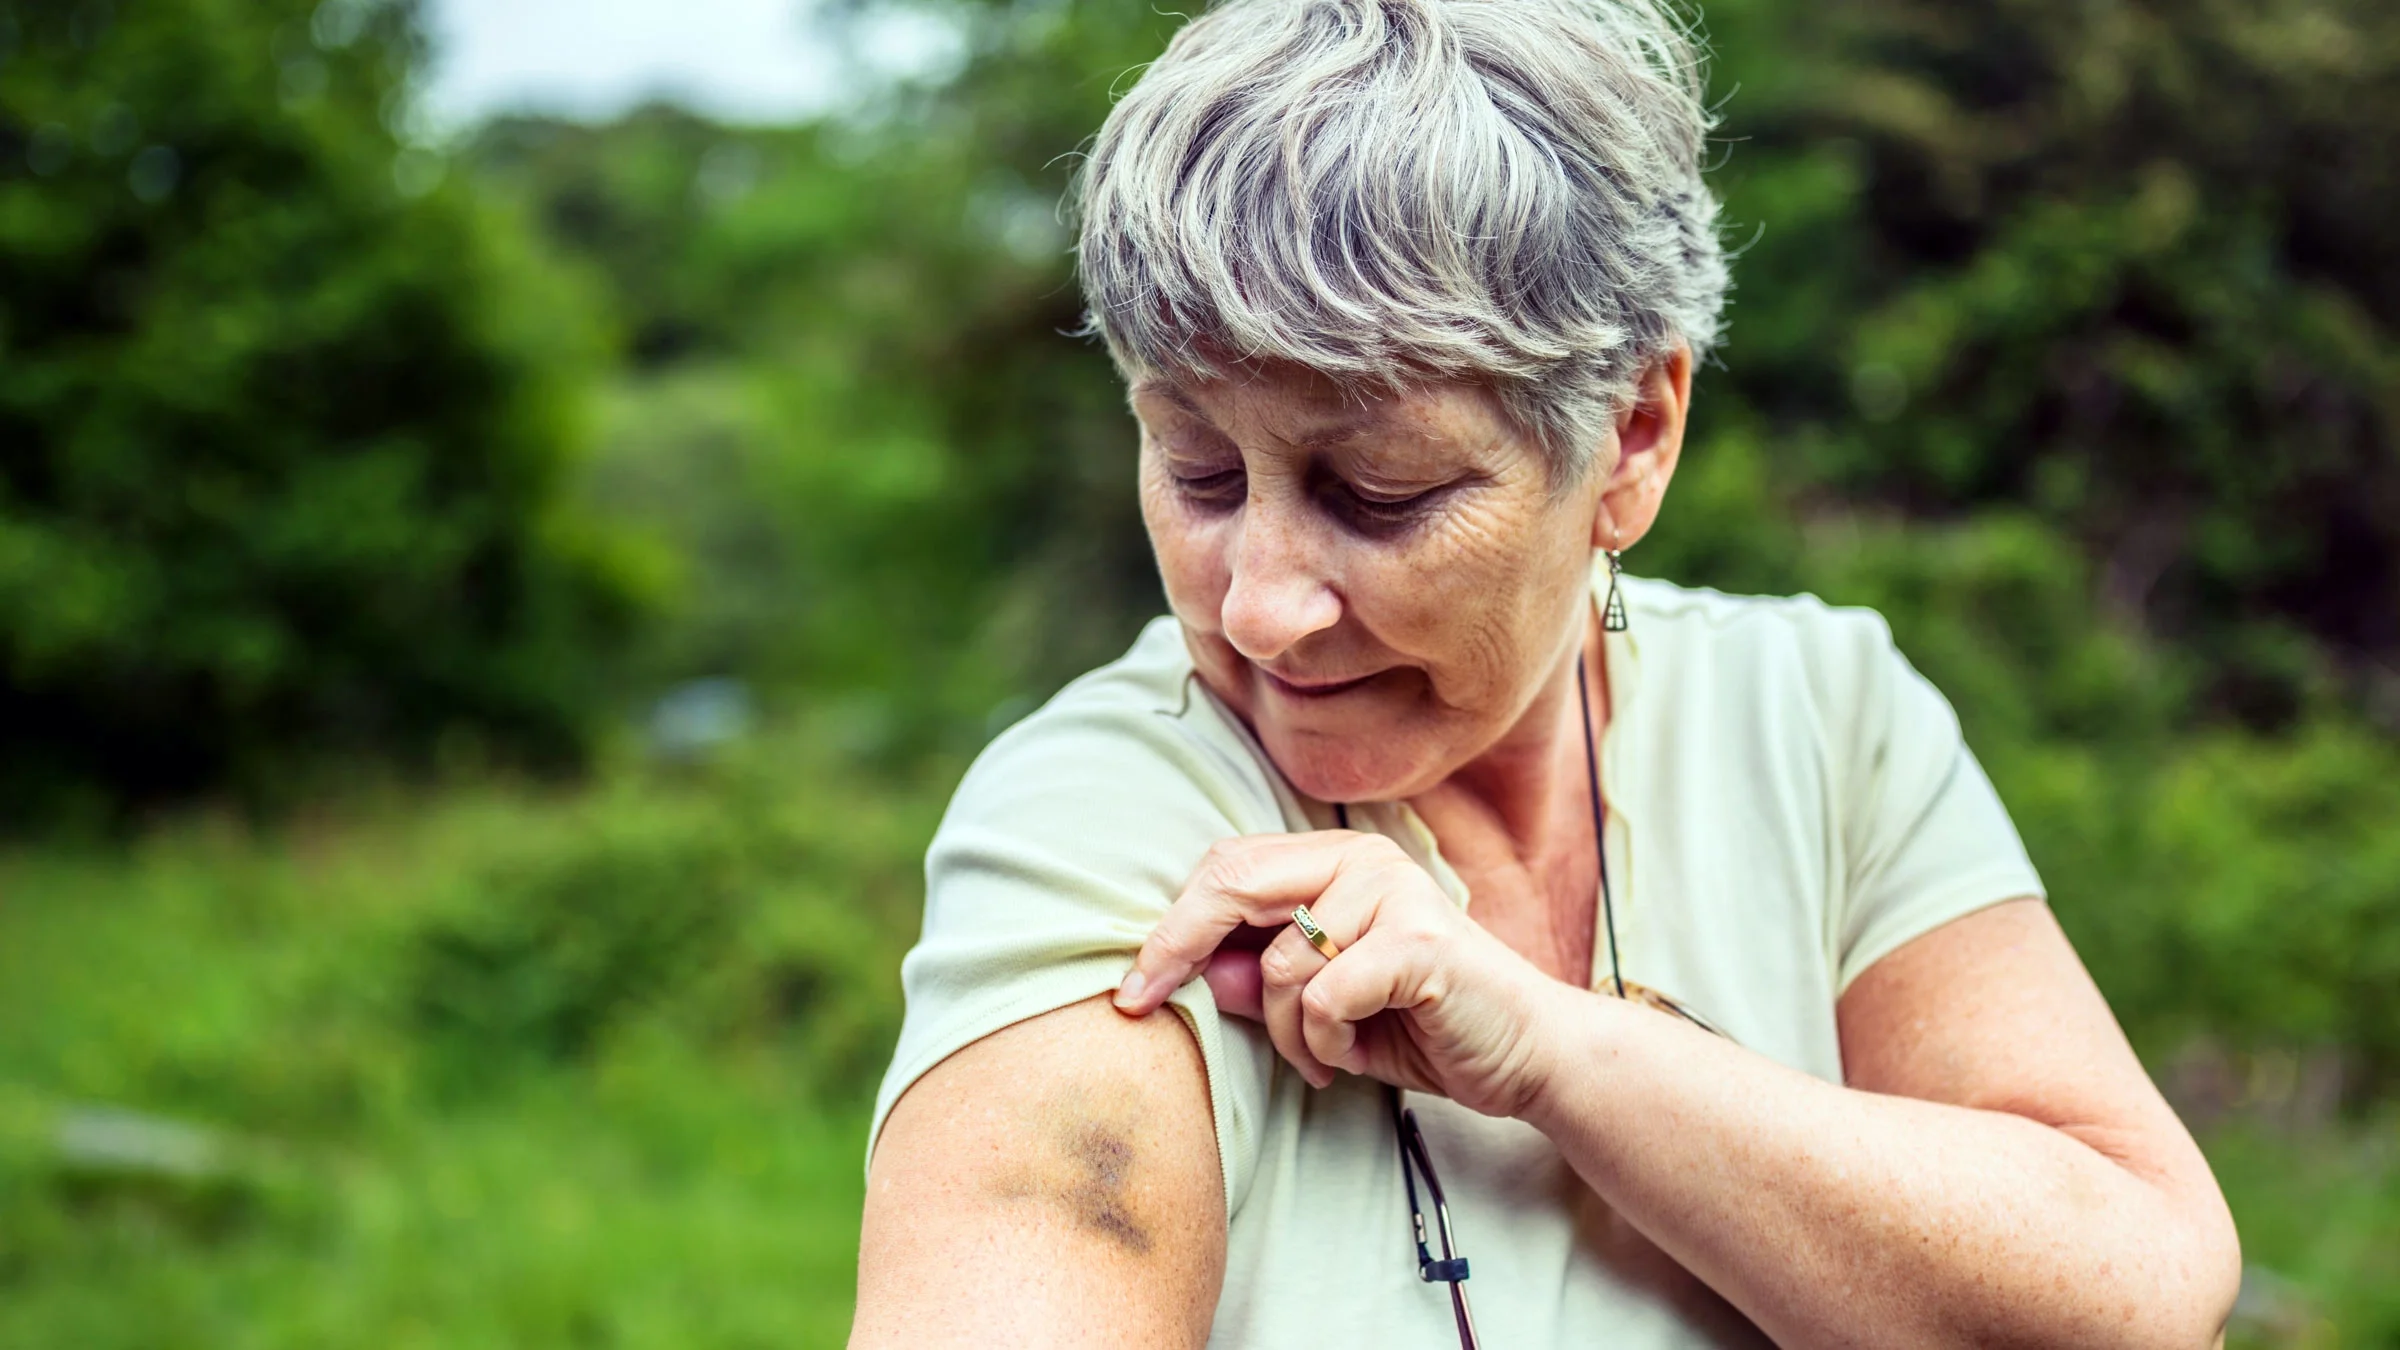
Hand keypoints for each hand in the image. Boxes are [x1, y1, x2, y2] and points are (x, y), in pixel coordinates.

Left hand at [1111, 830, 1564, 1118]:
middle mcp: (1363, 859)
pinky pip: (1323, 996)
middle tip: (1147, 1002)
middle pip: (1233, 882)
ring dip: (1284, 1032)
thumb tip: (1196, 973)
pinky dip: (1322, 1042)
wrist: (1526, 1055)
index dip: (1170, 925)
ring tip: (1319, 1057)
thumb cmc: (1423, 1025)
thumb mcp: (1324, 1008)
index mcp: (1336, 860)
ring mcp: (1395, 893)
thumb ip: (1265, 982)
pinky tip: (1349, 1058)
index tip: (1130, 986)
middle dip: (1178, 948)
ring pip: (1279, 963)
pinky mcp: (1420, 941)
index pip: (1227, 867)